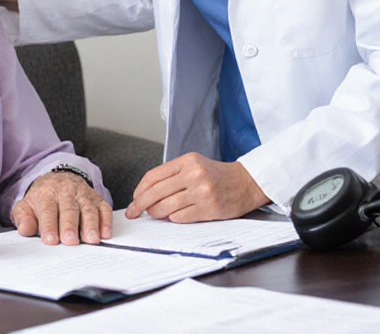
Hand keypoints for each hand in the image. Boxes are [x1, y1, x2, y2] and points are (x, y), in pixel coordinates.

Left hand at [11, 171, 111, 245]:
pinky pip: (104, 209)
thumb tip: (25, 230)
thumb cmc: (43, 198)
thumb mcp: (26, 206)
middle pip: (69, 210)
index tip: (51, 240)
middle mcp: (67, 192)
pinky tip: (105, 234)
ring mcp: (84, 195)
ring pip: (88, 210)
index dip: (49, 226)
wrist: (58, 180)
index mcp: (47, 194)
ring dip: (91, 225)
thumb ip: (23, 218)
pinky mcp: (97, 199)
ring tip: (91, 240)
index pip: (48, 211)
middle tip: (70, 241)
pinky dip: (106, 221)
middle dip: (70, 226)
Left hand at [126, 153, 270, 222]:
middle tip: (133, 212)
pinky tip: (173, 216)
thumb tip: (146, 195)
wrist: (246, 183)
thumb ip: (172, 176)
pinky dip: (173, 219)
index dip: (139, 190)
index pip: (153, 176)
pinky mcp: (209, 208)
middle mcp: (193, 174)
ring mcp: (202, 192)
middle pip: (156, 192)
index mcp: (187, 161)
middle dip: (140, 204)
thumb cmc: (216, 175)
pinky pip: (181, 217)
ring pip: (166, 206)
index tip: (134, 199)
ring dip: (155, 213)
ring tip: (154, 214)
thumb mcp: (194, 165)